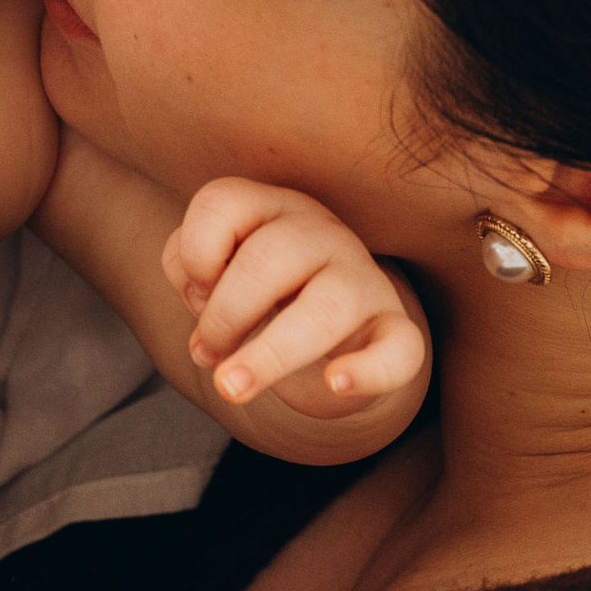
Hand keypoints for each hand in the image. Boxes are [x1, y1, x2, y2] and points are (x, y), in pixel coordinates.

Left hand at [163, 178, 428, 419]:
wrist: (328, 336)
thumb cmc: (259, 294)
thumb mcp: (216, 272)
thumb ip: (190, 272)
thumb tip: (204, 313)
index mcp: (271, 207)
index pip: (224, 201)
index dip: (194, 254)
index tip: (196, 295)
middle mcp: (322, 232)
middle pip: (267, 258)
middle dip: (224, 314)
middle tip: (205, 354)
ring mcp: (364, 279)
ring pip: (326, 306)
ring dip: (268, 354)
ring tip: (231, 388)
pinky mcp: (396, 331)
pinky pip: (400, 349)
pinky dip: (368, 370)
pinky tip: (334, 383)